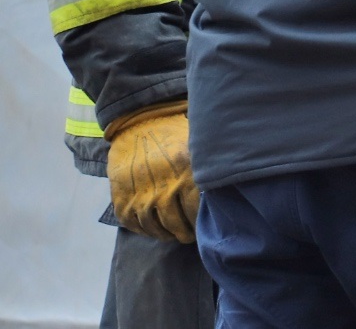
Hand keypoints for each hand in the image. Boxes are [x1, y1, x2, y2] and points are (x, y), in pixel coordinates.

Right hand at [106, 100, 198, 243]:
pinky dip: (145, 231)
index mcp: (185, 172)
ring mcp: (139, 195)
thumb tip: (231, 187)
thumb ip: (210, 166)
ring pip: (155, 228)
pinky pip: (133, 224)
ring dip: (166, 234)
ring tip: (175, 233)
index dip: (202, 222)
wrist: (139, 122)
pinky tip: (155, 228)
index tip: (208, 225)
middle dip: (186, 233)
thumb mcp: (197, 145)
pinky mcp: (121, 198)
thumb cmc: (176, 134)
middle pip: (176, 224)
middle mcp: (162, 187)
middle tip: (191, 234)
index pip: (197, 210)